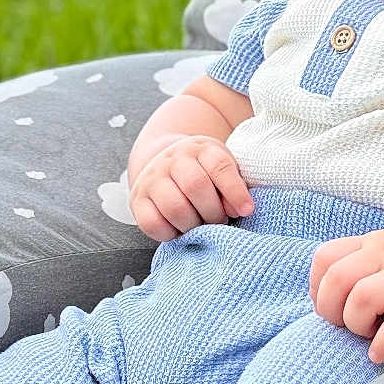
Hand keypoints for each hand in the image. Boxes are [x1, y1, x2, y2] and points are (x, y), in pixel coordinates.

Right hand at [129, 135, 254, 240]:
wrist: (163, 162)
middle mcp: (173, 159)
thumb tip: (239, 210)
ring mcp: (152, 178)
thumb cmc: (201, 172)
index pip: (219, 166)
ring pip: (174, 207)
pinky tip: (178, 229)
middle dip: (213, 212)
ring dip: (193, 225)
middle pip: (196, 186)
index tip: (246, 210)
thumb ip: (233, 186)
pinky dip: (169, 234)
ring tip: (200, 225)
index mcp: (200, 149)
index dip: (235, 191)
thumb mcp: (221, 169)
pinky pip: (152, 223)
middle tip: (219, 221)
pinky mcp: (137, 199)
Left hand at [309, 230, 383, 362]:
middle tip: (346, 324)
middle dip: (331, 309)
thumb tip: (318, 299)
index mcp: (373, 244)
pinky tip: (377, 354)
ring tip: (368, 332)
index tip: (329, 306)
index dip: (318, 287)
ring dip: (356, 323)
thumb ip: (352, 268)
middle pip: (339, 277)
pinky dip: (381, 343)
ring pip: (363, 296)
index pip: (326, 257)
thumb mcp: (383, 258)